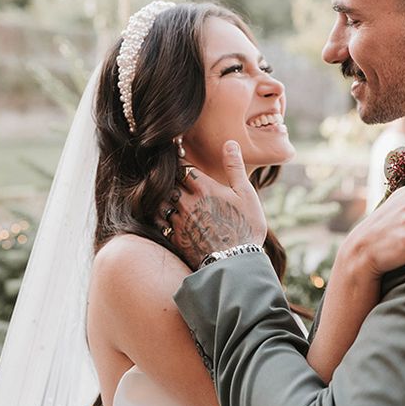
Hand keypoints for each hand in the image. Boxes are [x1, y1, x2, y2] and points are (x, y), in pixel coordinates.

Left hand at [155, 141, 266, 269]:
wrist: (236, 263)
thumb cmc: (246, 226)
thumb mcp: (246, 194)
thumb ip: (235, 167)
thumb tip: (229, 142)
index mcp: (204, 188)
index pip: (182, 167)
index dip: (178, 160)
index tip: (176, 155)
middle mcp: (187, 202)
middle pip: (168, 183)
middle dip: (167, 177)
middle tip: (164, 171)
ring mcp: (179, 221)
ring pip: (160, 202)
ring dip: (160, 196)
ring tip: (162, 193)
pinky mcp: (176, 238)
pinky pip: (159, 222)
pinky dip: (158, 215)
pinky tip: (162, 215)